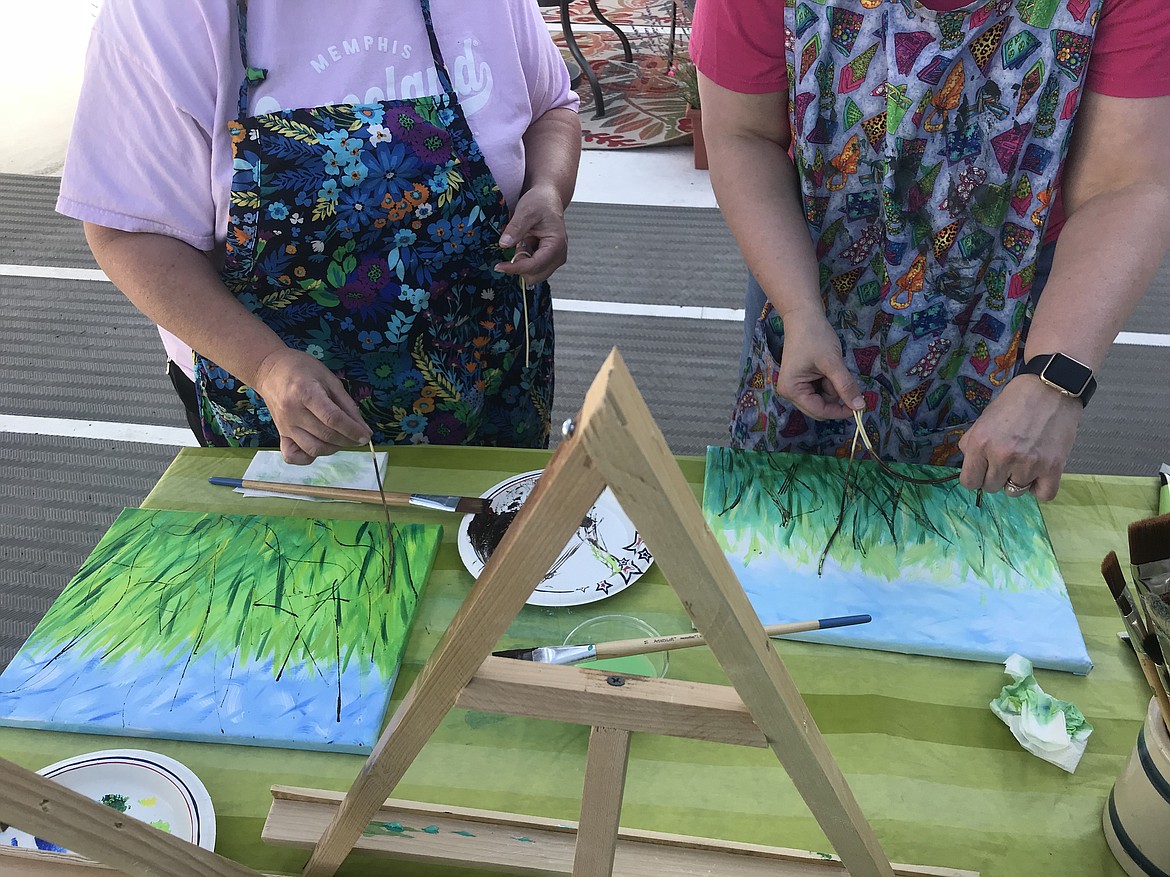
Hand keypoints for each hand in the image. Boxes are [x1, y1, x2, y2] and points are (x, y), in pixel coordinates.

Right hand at [250, 347, 371, 463]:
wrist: (271, 369)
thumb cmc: (303, 370)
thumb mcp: (330, 380)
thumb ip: (347, 405)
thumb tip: (363, 429)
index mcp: (305, 393)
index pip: (333, 418)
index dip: (352, 430)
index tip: (366, 436)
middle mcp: (292, 412)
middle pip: (325, 435)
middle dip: (348, 440)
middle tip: (358, 437)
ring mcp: (284, 426)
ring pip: (313, 449)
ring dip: (334, 448)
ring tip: (342, 439)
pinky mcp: (280, 435)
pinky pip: (293, 456)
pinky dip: (309, 457)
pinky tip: (320, 446)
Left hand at [493, 183, 567, 284]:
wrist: (547, 199)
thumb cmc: (541, 202)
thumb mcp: (526, 211)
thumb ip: (516, 228)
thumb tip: (504, 244)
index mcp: (556, 244)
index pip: (535, 266)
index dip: (515, 268)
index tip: (498, 266)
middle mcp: (559, 255)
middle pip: (535, 275)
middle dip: (520, 266)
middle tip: (515, 246)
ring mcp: (554, 258)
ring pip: (534, 274)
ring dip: (522, 263)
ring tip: (522, 242)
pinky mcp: (548, 259)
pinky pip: (533, 268)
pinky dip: (524, 260)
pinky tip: (525, 245)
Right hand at [774, 310, 865, 419]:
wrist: (803, 316)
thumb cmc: (814, 337)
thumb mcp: (832, 362)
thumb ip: (845, 386)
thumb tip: (860, 407)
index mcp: (792, 391)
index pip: (819, 411)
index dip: (840, 411)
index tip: (859, 405)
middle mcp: (790, 393)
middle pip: (820, 408)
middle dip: (834, 395)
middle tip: (837, 374)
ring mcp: (795, 387)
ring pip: (822, 399)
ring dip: (832, 387)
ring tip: (829, 366)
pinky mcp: (801, 382)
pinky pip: (820, 390)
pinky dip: (828, 382)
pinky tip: (825, 367)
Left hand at [958, 375, 1082, 500]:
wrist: (1050, 387)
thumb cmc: (1015, 401)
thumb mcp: (983, 419)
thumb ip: (972, 444)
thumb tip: (970, 466)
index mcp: (979, 444)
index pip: (969, 482)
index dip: (976, 476)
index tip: (984, 469)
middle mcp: (1001, 456)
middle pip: (991, 488)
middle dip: (997, 476)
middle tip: (1008, 459)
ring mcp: (1028, 464)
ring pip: (1015, 492)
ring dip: (1018, 480)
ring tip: (1025, 462)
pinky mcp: (1053, 467)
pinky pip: (1043, 494)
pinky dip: (1040, 488)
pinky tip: (1039, 475)